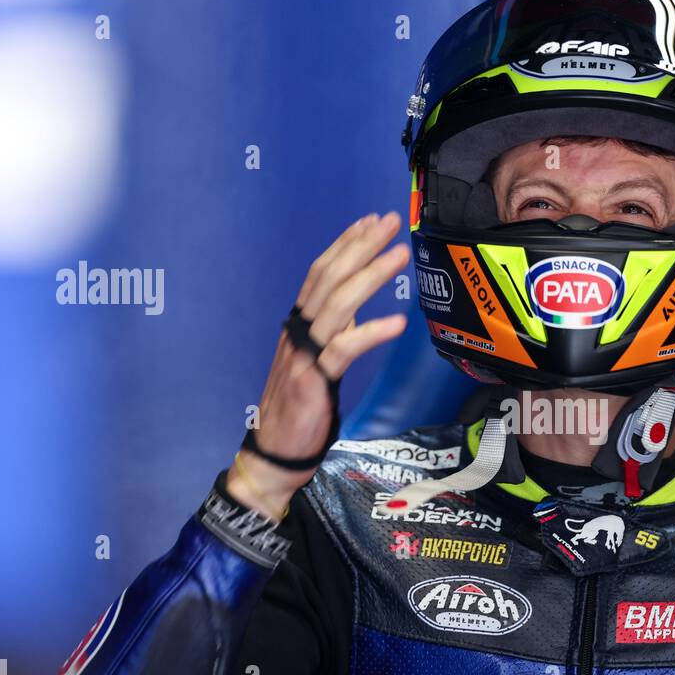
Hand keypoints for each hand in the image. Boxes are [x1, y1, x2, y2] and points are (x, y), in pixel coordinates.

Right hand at [228, 212, 409, 518]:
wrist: (275, 452)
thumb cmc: (300, 409)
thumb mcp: (318, 362)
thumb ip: (334, 334)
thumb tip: (360, 312)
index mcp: (299, 325)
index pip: (321, 273)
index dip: (346, 244)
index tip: (371, 222)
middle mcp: (298, 331)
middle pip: (329, 277)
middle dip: (361, 246)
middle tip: (390, 222)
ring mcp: (304, 354)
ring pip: (337, 304)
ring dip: (370, 275)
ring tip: (399, 255)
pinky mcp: (313, 380)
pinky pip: (344, 350)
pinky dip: (371, 333)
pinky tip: (398, 323)